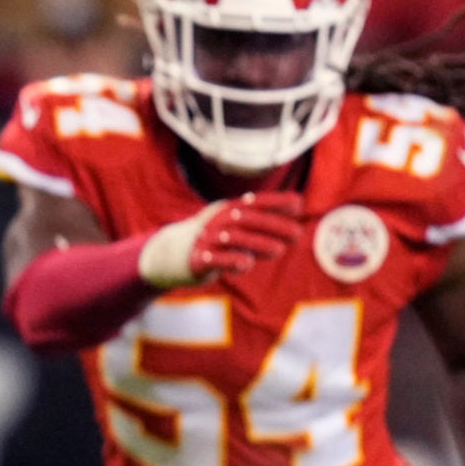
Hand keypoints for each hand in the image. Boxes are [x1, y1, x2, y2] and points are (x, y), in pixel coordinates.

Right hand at [138, 192, 304, 288]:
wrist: (166, 256)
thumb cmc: (211, 243)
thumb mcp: (232, 229)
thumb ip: (259, 225)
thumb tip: (296, 219)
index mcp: (226, 211)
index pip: (253, 202)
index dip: (275, 201)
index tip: (298, 204)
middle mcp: (215, 222)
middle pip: (247, 219)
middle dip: (274, 225)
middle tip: (296, 234)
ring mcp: (205, 241)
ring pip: (234, 239)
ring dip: (258, 243)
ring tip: (278, 250)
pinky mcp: (195, 261)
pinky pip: (215, 259)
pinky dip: (232, 260)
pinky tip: (246, 264)